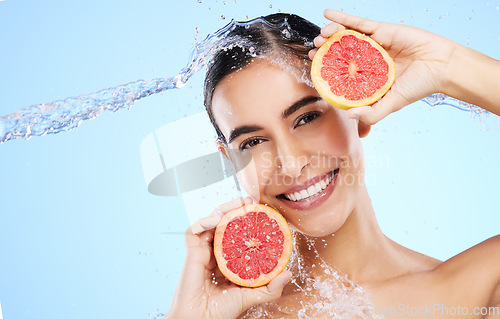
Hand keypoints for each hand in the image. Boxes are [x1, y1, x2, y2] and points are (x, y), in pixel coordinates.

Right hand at [166, 197, 291, 318]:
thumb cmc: (222, 312)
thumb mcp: (252, 296)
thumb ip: (270, 287)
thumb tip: (289, 273)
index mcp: (229, 261)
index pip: (238, 234)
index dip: (246, 222)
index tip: (259, 211)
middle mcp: (216, 253)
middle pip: (224, 223)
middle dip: (234, 209)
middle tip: (248, 201)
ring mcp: (203, 252)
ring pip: (210, 222)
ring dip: (222, 210)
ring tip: (236, 204)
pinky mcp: (191, 253)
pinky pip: (193, 231)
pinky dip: (204, 221)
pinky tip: (217, 219)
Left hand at [309, 9, 459, 124]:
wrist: (442, 67)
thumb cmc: (419, 86)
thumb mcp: (392, 104)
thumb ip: (372, 113)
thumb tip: (349, 116)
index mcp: (369, 76)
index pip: (343, 72)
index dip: (327, 70)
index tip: (314, 69)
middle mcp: (369, 59)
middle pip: (342, 53)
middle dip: (325, 51)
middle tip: (313, 50)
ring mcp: (374, 43)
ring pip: (347, 37)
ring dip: (331, 34)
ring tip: (319, 36)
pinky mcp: (382, 30)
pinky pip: (359, 23)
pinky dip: (342, 18)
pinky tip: (327, 14)